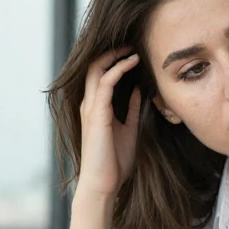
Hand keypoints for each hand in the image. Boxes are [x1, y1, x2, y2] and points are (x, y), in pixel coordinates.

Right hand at [75, 47, 142, 199]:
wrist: (103, 185)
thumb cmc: (114, 163)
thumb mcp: (129, 130)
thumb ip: (132, 110)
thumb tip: (138, 90)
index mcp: (96, 109)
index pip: (99, 75)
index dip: (113, 60)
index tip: (133, 51)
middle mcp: (90, 104)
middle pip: (95, 66)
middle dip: (113, 51)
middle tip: (132, 42)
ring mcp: (91, 108)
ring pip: (97, 69)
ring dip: (116, 55)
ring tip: (133, 47)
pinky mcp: (97, 113)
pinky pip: (106, 81)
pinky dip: (119, 68)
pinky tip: (132, 62)